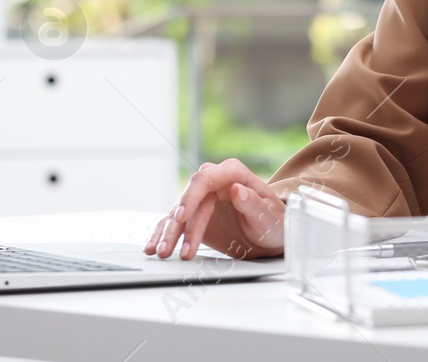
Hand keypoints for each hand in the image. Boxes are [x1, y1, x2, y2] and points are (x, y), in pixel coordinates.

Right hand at [144, 158, 284, 260]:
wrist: (271, 236)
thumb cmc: (274, 222)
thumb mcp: (269, 216)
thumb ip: (253, 203)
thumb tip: (236, 190)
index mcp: (234, 174)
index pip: (206, 179)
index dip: (191, 197)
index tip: (182, 217)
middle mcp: (216, 183)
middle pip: (189, 199)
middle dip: (179, 225)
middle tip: (172, 249)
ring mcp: (203, 199)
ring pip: (178, 212)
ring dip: (168, 233)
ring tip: (163, 253)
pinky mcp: (195, 216)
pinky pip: (174, 223)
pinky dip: (162, 235)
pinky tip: (152, 247)